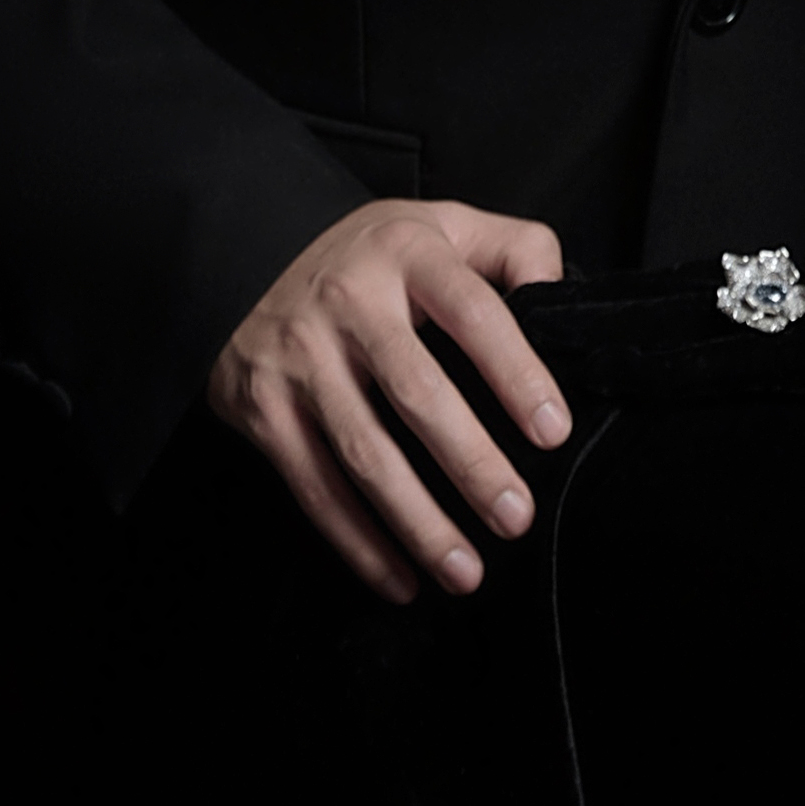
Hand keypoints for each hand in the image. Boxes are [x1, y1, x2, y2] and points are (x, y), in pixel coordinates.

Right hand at [208, 198, 570, 604]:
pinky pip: (314, 486)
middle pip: (417, 394)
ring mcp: (299, 358)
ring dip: (417, 523)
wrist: (244, 257)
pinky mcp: (263, 408)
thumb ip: (516, 250)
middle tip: (517, 517)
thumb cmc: (372, 256)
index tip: (553, 431)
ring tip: (467, 572)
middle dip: (471, 464)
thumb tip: (560, 298)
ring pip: (363, 453)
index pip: (473, 313)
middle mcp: (348, 304)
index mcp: (406, 254)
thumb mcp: (445, 225)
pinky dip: (357, 542)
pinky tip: (400, 579)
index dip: (516, 373)